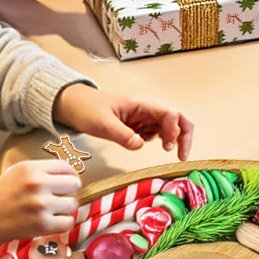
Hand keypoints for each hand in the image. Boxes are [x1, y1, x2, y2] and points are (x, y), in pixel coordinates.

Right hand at [0, 160, 80, 252]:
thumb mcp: (17, 172)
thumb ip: (42, 171)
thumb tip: (70, 174)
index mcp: (31, 168)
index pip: (67, 168)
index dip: (69, 176)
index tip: (66, 182)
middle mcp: (37, 184)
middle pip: (75, 184)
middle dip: (68, 191)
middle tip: (57, 197)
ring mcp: (41, 205)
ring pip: (73, 204)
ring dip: (64, 209)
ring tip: (49, 210)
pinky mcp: (43, 224)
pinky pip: (68, 222)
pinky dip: (61, 223)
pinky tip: (50, 220)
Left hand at [52, 83, 193, 161]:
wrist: (74, 104)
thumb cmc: (87, 109)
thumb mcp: (102, 124)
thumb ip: (122, 135)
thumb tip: (140, 145)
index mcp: (141, 103)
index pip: (170, 113)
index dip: (174, 130)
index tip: (166, 147)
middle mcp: (148, 108)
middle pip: (178, 118)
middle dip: (184, 136)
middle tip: (182, 156)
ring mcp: (146, 115)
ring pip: (171, 126)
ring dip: (172, 139)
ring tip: (164, 151)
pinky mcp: (141, 122)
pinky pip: (158, 131)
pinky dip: (158, 139)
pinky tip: (142, 141)